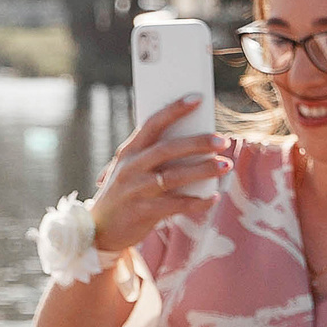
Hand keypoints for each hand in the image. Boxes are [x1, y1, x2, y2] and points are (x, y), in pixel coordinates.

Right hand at [90, 96, 230, 254]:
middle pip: (167, 149)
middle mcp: (130, 167)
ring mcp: (136, 189)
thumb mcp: (132, 168)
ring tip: (226, 165)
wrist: (101, 228)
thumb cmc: (126, 192)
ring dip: (203, 170)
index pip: (153, 123)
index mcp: (129, 151)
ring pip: (174, 176)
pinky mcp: (143, 211)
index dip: (175, 109)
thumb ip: (155, 155)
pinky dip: (198, 201)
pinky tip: (214, 197)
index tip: (198, 98)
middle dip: (197, 142)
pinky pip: (177, 205)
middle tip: (222, 141)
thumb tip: (199, 144)